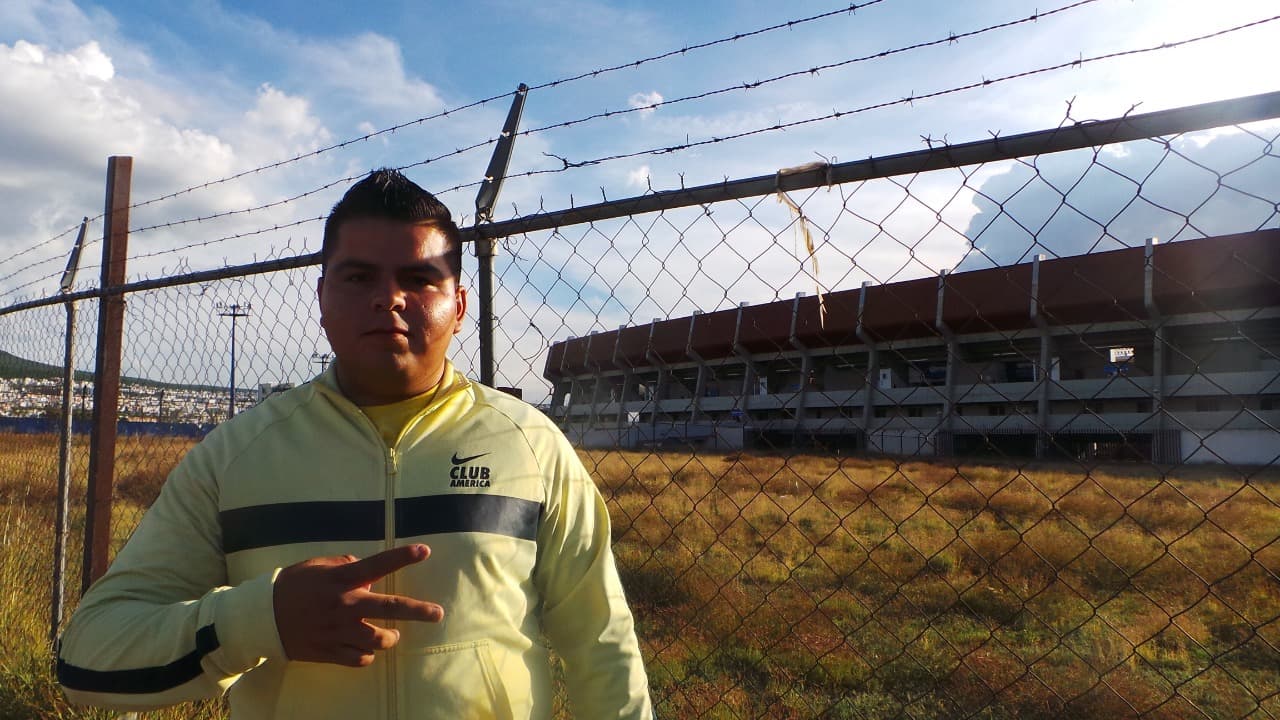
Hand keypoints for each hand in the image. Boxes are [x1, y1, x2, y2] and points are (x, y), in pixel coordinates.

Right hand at [273, 544, 444, 666]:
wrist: (261, 618)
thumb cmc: (292, 586)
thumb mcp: (317, 566)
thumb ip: (344, 565)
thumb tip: (366, 568)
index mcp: (341, 580)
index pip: (378, 564)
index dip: (403, 556)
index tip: (425, 550)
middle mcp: (344, 605)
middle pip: (390, 607)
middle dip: (418, 610)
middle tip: (438, 613)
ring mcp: (338, 631)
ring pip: (379, 640)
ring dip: (389, 637)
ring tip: (391, 633)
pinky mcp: (330, 652)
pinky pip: (361, 659)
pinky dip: (367, 655)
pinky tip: (363, 647)